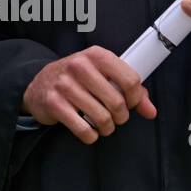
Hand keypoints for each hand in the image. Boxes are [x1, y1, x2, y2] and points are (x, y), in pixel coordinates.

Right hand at [21, 46, 156, 144]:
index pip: (130, 79)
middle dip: (121, 117)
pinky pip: (84, 130)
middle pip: (117, 102)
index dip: (136, 98)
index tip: (130, 104)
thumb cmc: (78, 80)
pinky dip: (90, 135)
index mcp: (96, 55)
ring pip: (102, 118)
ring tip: (102, 124)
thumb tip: (151, 111)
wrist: (40, 85)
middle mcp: (79, 66)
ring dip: (106, 128)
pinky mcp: (54, 103)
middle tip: (115, 117)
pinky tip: (88, 129)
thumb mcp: (103, 75)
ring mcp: (65, 85)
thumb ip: (129, 90)